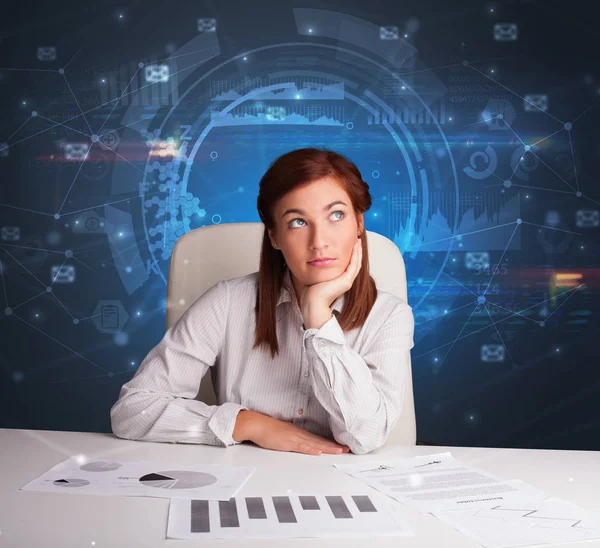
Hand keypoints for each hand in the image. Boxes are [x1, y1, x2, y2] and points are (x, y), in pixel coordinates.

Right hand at [233, 410, 350, 455]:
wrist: (257, 424)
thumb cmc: (268, 429)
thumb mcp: (285, 433)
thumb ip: (294, 437)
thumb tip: (303, 442)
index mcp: (300, 433)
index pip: (319, 439)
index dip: (331, 443)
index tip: (342, 446)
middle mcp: (300, 434)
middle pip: (320, 441)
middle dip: (335, 446)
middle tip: (348, 449)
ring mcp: (294, 438)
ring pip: (314, 443)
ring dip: (328, 447)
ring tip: (340, 451)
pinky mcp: (287, 442)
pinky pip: (300, 446)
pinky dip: (310, 449)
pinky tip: (318, 452)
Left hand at [301, 238, 362, 318]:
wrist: (313, 302)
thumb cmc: (311, 291)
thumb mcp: (317, 276)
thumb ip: (318, 269)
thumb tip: (313, 260)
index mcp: (339, 280)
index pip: (348, 265)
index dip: (351, 254)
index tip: (350, 244)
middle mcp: (345, 280)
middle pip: (355, 263)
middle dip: (356, 251)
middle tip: (357, 240)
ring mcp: (347, 281)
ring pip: (357, 263)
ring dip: (358, 252)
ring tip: (358, 241)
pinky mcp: (347, 281)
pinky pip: (354, 265)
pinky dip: (356, 255)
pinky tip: (355, 247)